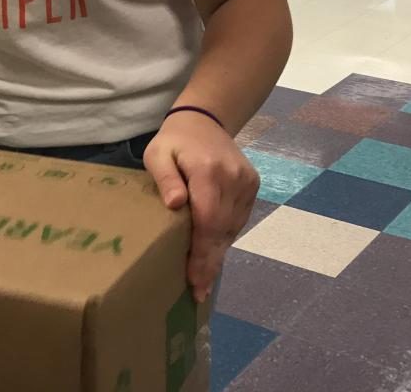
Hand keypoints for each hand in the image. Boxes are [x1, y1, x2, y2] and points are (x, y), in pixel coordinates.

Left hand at [143, 111, 259, 303]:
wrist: (205, 119)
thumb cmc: (174, 141)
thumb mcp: (158, 154)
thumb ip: (166, 178)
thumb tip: (175, 205)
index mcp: (207, 170)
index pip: (208, 219)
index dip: (202, 253)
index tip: (196, 280)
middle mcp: (233, 177)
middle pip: (222, 229)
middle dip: (210, 262)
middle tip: (199, 290)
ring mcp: (246, 181)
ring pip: (233, 227)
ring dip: (218, 251)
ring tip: (204, 277)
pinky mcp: (252, 184)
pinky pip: (239, 218)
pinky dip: (226, 235)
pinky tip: (213, 250)